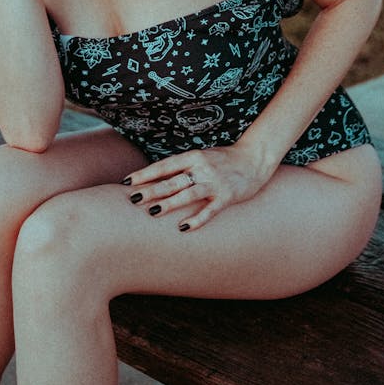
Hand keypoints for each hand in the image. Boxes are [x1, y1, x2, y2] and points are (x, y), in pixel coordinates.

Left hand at [123, 143, 275, 231]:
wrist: (255, 158)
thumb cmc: (223, 160)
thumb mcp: (201, 157)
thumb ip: (182, 167)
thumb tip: (155, 179)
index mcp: (193, 156)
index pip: (165, 165)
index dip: (146, 174)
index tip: (128, 182)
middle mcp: (202, 168)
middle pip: (173, 180)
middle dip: (152, 190)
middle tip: (133, 199)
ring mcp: (215, 182)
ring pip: (188, 194)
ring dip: (169, 203)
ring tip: (152, 212)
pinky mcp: (227, 196)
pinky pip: (210, 210)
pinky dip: (197, 219)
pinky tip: (183, 228)